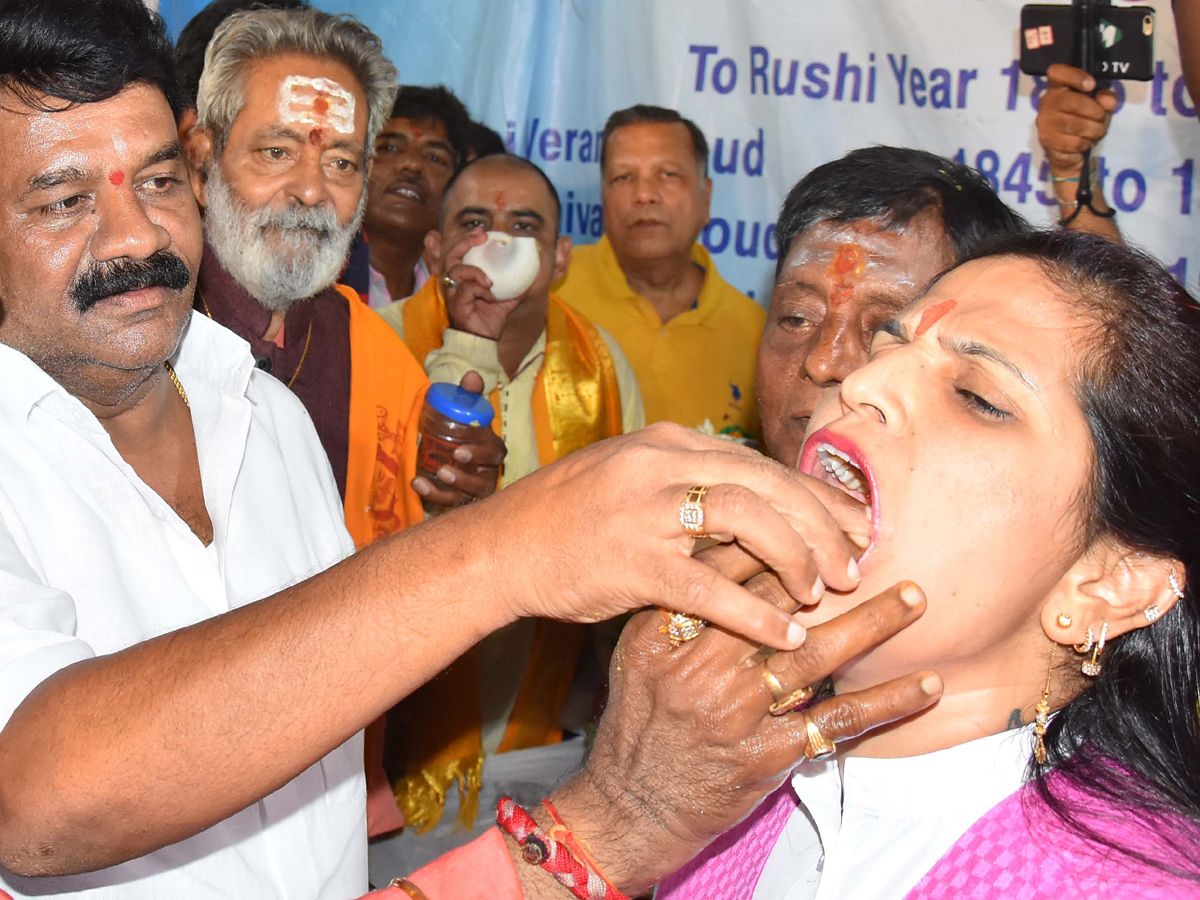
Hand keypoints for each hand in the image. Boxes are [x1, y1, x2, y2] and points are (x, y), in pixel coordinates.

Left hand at [411, 371, 505, 506]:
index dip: (479, 453)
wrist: (445, 448)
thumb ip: (468, 394)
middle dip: (465, 476)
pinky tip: (418, 484)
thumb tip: (472, 375)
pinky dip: (434, 495)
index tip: (459, 451)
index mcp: (492, 449)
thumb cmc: (460, 429)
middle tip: (445, 468)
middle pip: (483, 479)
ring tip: (435, 476)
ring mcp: (474, 489)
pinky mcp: (460, 500)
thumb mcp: (464, 410)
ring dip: (451, 488)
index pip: (493, 452)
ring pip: (467, 494)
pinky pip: (450, 502)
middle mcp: (487, 472)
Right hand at [440, 230, 518, 339]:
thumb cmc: (488, 321)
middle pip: (451, 255)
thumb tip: (533, 277)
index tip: (483, 233)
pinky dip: (479, 290)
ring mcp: (453, 295)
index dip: (467, 240)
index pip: (458, 253)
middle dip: (465, 242)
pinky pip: (465, 290)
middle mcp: (454, 284)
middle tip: (482, 238)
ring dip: (475, 272)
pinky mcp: (456, 306)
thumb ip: (515, 288)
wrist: (483, 342)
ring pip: (456, 271)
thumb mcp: (505, 301)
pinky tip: (489, 297)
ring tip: (490, 281)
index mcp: (462, 279)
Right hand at [488, 422, 871, 650]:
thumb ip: (686, 479)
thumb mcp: (630, 475)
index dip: (817, 495)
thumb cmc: (567, 518)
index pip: (762, 462)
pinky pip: (709, 587)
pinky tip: (785, 635)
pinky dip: (754, 612)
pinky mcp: (632, 561)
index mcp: (668, 442)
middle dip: (821, 525)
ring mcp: (645, 510)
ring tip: (823, 592)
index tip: (857, 522)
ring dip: (795, 558)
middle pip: (768, 483)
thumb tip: (751, 497)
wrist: (501, 547)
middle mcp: (661, 463)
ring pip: (747, 520)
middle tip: (855, 563)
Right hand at [543, 579, 940, 894]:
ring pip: (815, 653)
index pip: (730, 566)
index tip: (822, 525)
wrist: (631, 806)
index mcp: (663, 629)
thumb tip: (743, 552)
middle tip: (878, 547)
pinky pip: (837, 720)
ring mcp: (734, 711)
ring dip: (873, 622)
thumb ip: (685, 605)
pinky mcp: (766, 756)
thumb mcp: (641, 652)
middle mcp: (699, 665)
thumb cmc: (640, 721)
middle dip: (832, 569)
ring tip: (915, 597)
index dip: (782, 540)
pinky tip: (927, 684)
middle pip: (778, 601)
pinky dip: (888, 700)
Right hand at [1036, 63, 1118, 177]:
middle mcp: (1047, 102)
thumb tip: (1107, 101)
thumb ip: (1106, 99)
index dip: (1075, 76)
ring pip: (1075, 124)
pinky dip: (1085, 143)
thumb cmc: (1084, 121)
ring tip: (1096, 131)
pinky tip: (1085, 141)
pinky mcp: (1047, 140)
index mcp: (1058, 87)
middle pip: (1072, 102)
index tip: (1091, 85)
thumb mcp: (1100, 106)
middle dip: (1094, 111)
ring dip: (1094, 129)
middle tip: (1102, 117)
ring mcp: (1045, 122)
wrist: (1068, 151)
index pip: (1057, 72)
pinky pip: (1074, 141)